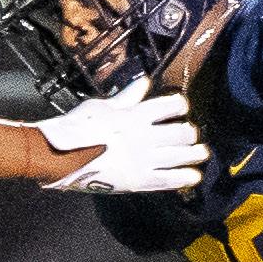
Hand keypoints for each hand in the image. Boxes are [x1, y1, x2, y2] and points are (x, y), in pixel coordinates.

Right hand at [39, 78, 209, 193]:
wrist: (61, 155)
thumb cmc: (77, 126)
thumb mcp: (102, 105)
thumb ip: (128, 96)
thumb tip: (144, 81)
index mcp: (136, 115)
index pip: (169, 106)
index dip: (180, 106)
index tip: (182, 108)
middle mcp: (145, 136)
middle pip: (181, 132)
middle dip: (190, 132)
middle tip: (192, 134)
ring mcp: (144, 159)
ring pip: (180, 155)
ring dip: (195, 153)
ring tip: (201, 153)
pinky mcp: (139, 181)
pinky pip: (169, 179)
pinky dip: (184, 177)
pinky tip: (194, 177)